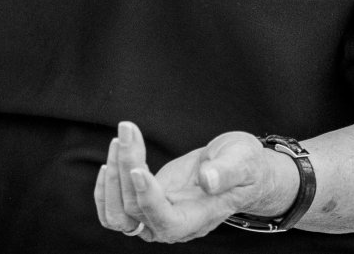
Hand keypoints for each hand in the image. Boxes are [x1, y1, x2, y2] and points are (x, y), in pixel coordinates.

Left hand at [95, 122, 293, 242]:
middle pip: (135, 211)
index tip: (137, 168)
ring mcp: (156, 216)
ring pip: (119, 214)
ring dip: (112, 178)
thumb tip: (207, 180)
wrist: (240, 169)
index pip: (166, 222)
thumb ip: (227, 172)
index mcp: (198, 218)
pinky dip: (107, 187)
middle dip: (126, 167)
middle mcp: (173, 224)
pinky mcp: (146, 202)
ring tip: (121, 138)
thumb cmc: (246, 166)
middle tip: (128, 129)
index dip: (148, 199)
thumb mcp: (244, 161)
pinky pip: (115, 209)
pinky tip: (114, 154)